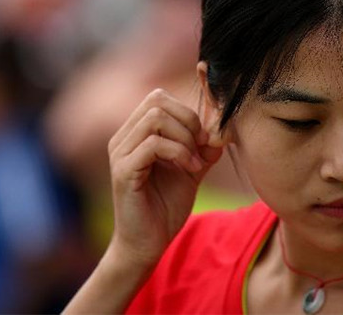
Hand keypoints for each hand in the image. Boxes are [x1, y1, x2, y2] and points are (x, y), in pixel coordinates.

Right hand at [106, 88, 222, 268]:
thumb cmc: (165, 207)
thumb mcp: (191, 169)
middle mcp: (122, 138)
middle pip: (156, 100)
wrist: (148, 244)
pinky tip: (190, 170)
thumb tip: (222, 124)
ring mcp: (120, 153)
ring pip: (155, 118)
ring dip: (184, 138)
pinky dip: (179, 153)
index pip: (159, 97)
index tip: (203, 138)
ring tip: (194, 162)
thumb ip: (203, 146)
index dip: (187, 111)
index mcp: (135, 133)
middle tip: (200, 148)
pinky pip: (153, 144)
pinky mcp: (123, 172)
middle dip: (188, 120)